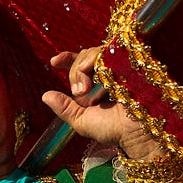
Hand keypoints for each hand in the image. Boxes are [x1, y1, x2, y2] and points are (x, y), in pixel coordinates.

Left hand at [43, 47, 161, 159]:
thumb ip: (65, 109)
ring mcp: (118, 66)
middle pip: (83, 56)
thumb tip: (45, 96)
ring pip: (93, 52)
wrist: (137, 131)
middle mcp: (106, 73)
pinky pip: (107, 51)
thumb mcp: (83, 122)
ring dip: (83, 69)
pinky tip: (100, 78)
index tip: (54, 61)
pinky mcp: (128, 62)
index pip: (79, 64)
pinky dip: (97, 61)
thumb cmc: (114, 130)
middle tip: (79, 92)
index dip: (67, 58)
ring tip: (88, 90)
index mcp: (96, 85)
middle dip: (75, 72)